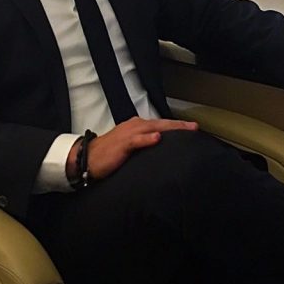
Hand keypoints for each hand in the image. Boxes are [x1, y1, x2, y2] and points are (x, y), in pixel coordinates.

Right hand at [66, 117, 197, 180]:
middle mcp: (135, 126)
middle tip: (195, 128)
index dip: (177, 127)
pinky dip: (147, 138)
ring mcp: (129, 133)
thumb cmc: (108, 155)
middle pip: (161, 124)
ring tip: (184, 129)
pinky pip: (136, 139)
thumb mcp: (130, 148)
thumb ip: (144, 145)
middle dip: (179, 126)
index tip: (193, 129)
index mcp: (137, 127)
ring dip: (169, 128)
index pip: (161, 125)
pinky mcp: (122, 143)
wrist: (87, 158)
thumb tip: (160, 149)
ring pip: (153, 128)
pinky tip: (157, 138)